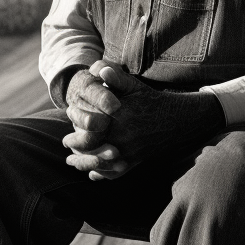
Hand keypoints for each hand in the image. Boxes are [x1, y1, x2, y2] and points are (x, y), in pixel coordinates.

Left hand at [63, 60, 146, 180]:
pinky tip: (93, 175)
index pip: (90, 121)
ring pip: (100, 163)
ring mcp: (129, 151)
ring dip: (83, 163)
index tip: (69, 113)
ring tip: (71, 161)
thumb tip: (98, 68)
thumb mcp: (134, 86)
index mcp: (119, 116)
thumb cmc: (152, 100)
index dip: (77, 118)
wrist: (178, 120)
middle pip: (90, 145)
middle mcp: (123, 136)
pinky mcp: (136, 161)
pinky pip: (116, 173)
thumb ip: (116, 77)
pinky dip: (103, 175)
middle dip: (75, 145)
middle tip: (66, 142)